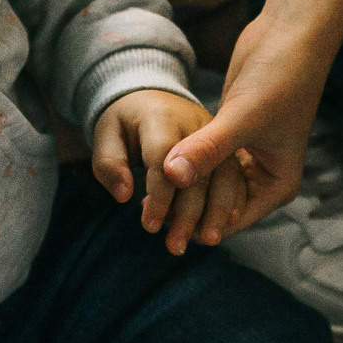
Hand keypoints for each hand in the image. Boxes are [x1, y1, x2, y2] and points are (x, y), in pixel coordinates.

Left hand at [90, 88, 249, 255]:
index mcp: (162, 117)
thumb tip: (124, 196)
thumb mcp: (106, 133)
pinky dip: (232, 201)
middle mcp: (196, 123)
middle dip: (189, 213)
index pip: (164, 158)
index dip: (159, 195)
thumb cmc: (125, 121)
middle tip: (174, 246)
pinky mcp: (228, 144)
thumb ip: (109, 163)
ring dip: (217, 212)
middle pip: (199, 172)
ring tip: (205, 241)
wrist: (153, 96)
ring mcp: (217, 133)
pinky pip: (236, 174)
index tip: (149, 226)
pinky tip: (224, 225)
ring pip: (225, 175)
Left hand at [158, 12, 324, 227]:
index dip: (197, 227)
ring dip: (183, 193)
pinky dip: (184, 167)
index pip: (231, 221)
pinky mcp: (231, 135)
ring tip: (144, 204)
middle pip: (218, 209)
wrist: (290, 34)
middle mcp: (263, 176)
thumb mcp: (241, 119)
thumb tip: (170, 176)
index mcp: (276, 185)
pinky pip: (203, 162)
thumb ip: (206, 150)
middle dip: (187, 215)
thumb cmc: (281, 78)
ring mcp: (247, 156)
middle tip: (148, 222)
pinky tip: (154, 172)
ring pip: (208, 186)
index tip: (162, 231)